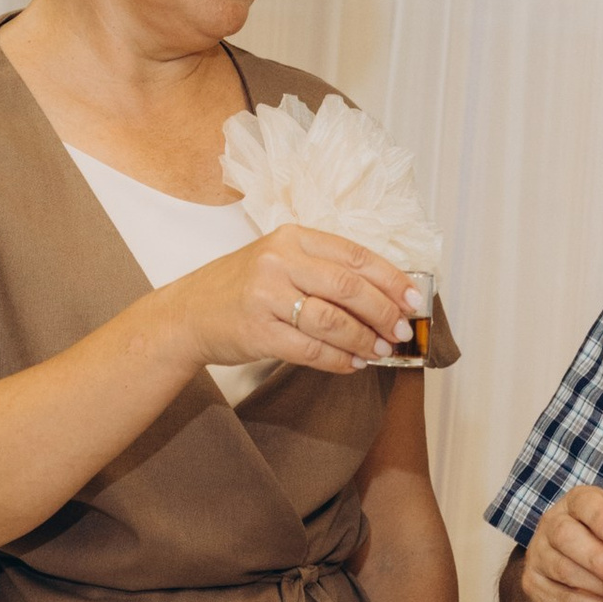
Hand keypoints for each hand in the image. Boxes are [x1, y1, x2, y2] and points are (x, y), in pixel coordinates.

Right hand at [160, 225, 413, 378]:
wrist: (187, 313)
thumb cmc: (241, 288)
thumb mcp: (279, 260)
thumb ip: (323, 268)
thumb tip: (383, 293)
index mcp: (293, 237)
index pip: (354, 255)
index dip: (391, 278)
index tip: (415, 299)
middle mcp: (279, 261)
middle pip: (348, 287)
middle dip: (383, 312)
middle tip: (401, 330)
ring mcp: (266, 296)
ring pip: (332, 320)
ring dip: (363, 339)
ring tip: (380, 351)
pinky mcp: (258, 332)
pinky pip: (311, 350)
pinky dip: (338, 360)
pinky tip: (352, 364)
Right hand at [520, 485, 602, 601]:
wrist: (589, 595)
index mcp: (579, 505)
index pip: (584, 503)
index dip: (599, 516)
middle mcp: (553, 525)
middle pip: (565, 537)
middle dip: (597, 558)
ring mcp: (540, 557)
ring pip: (564, 571)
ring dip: (602, 589)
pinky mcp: (536, 587)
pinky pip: (563, 600)